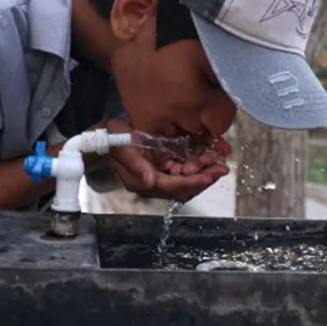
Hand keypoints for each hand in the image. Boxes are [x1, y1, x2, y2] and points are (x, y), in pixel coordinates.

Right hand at [105, 119, 230, 202]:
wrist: (105, 136)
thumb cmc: (110, 138)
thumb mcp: (119, 144)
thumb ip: (133, 162)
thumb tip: (149, 182)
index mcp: (142, 181)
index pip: (172, 187)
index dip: (192, 182)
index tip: (209, 175)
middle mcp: (152, 183)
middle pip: (183, 189)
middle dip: (204, 179)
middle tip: (222, 168)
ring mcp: (159, 176)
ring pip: (186, 182)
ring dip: (204, 173)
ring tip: (219, 162)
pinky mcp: (163, 168)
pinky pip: (184, 172)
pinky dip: (198, 166)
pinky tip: (208, 156)